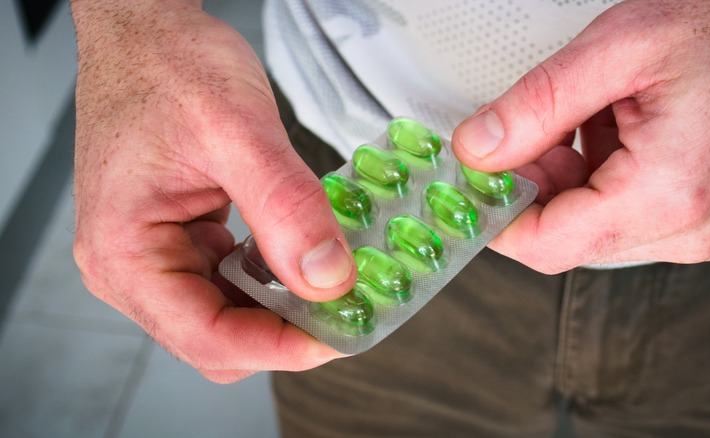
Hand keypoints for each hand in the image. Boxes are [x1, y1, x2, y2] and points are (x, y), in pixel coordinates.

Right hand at [71, 0, 355, 381]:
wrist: (147, 32)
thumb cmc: (167, 65)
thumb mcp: (237, 130)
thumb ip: (285, 208)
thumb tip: (327, 279)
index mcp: (125, 252)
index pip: (207, 337)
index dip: (280, 347)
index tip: (340, 334)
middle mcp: (131, 266)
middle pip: (218, 339)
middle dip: (285, 332)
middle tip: (347, 309)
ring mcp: (155, 256)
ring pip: (229, 316)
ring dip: (282, 308)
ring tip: (333, 281)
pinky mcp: (178, 240)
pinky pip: (230, 283)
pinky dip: (272, 279)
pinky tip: (302, 255)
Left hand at [452, 0, 709, 273]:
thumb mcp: (620, 48)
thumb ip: (536, 105)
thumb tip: (478, 148)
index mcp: (665, 194)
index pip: (545, 244)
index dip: (495, 216)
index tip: (470, 182)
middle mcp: (684, 230)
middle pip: (564, 235)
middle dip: (533, 183)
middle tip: (531, 126)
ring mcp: (694, 231)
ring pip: (588, 225)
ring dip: (566, 175)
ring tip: (587, 114)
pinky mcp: (695, 221)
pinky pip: (619, 215)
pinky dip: (597, 175)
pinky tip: (611, 128)